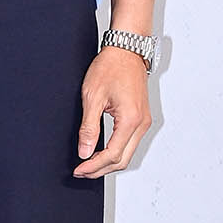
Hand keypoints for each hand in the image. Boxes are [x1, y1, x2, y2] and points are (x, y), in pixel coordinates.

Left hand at [72, 47, 150, 176]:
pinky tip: (101, 152)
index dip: (93, 166)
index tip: (78, 169)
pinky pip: (130, 144)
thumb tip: (84, 152)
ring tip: (88, 164)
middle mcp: (142, 124)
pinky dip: (116, 152)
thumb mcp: (93, 97)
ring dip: (109, 163)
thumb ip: (89, 128)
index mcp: (130, 120)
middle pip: (123, 160)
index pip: (112, 155)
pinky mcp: (142, 119)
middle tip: (81, 171)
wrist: (126, 50)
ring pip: (128, 154)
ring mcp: (144, 122)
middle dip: (101, 170)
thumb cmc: (110, 67)